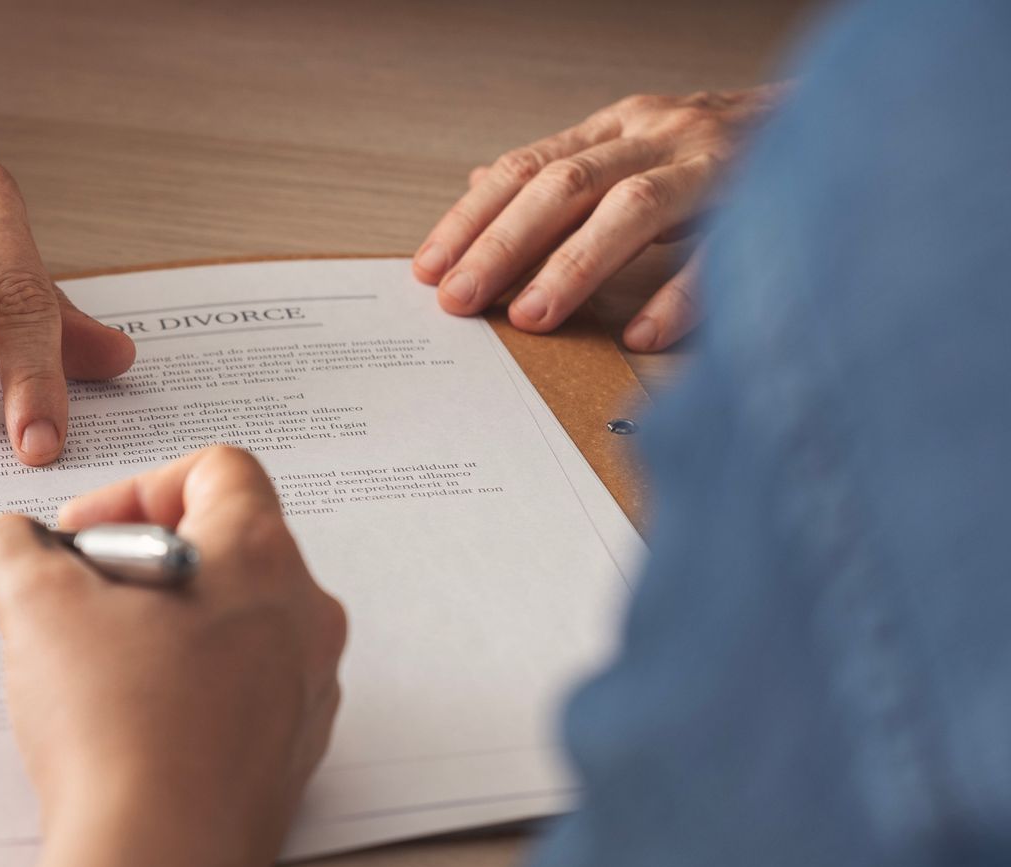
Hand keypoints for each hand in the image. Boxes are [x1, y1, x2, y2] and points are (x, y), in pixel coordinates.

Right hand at [0, 447, 347, 866]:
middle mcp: (305, 617)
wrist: (154, 860)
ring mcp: (309, 691)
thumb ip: (17, 548)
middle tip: (81, 599)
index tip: (84, 536)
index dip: (137, 489)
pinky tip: (131, 725)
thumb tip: (12, 541)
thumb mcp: (36, 605)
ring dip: (169, 627)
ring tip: (98, 666)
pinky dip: (191, 690)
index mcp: (260, 557)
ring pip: (238, 625)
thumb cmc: (116, 726)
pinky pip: (244, 694)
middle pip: (228, 547)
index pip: (217, 470)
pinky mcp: (293, 757)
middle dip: (143, 562)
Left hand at [413, 85, 780, 351]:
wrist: (847, 122)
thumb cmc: (725, 151)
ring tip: (529, 318)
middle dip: (503, 246)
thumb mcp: (636, 147)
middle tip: (460, 300)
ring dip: (574, 267)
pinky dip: (678, 295)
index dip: (472, 220)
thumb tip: (480, 186)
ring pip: (632, 210)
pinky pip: (720, 252)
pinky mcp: (769, 201)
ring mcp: (716, 165)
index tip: (429, 272)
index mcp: (620, 127)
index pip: (527, 170)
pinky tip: (640, 335)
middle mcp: (661, 136)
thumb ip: (565, 170)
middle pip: (564, 187)